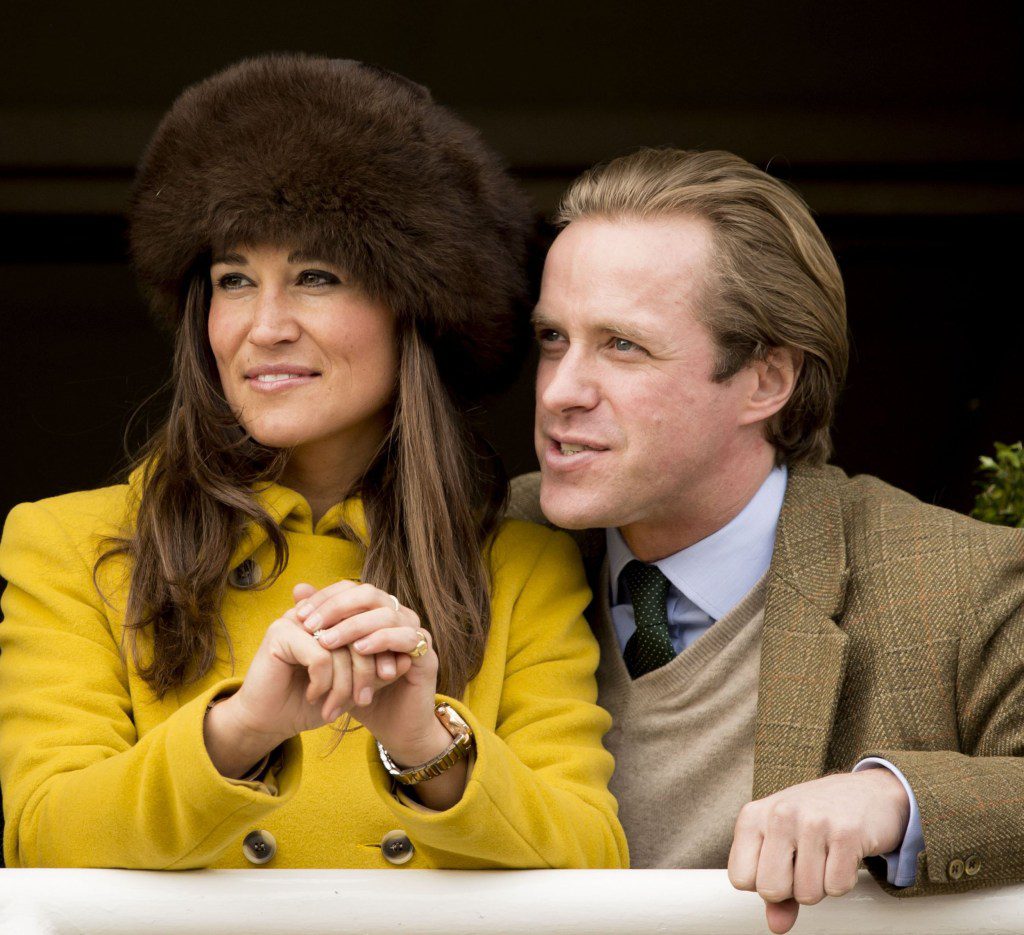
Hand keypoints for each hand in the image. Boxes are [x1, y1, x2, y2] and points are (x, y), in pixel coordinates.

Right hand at [204, 584, 398, 778]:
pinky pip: (320, 656)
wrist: (269, 722)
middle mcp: (315, 613)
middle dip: (366, 672)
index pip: (370, 623)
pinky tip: (315, 697)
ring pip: (341, 647)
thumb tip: (408, 657)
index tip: (390, 677)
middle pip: (359, 634)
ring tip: (337, 707)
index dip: (383, 650)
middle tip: (363, 701)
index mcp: (333, 618)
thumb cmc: (311, 702)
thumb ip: (375, 668)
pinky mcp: (280, 633)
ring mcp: (296, 619)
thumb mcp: (352, 684)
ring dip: (344, 684)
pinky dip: (323, 683)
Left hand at [293, 580, 440, 761]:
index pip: (353, 589)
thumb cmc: (363, 693)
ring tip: (327, 641)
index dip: (326, 597)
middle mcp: (401, 618)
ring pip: (387, 614)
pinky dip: (381, 640)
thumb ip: (320, 625)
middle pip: (370, 594)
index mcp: (380, 613)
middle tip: (311, 625)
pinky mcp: (427, 656)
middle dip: (337, 607)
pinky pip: (407, 638)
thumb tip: (298, 587)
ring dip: (354, 625)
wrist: (395, 730)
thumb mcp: (335, 659)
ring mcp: (417, 635)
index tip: (299, 614)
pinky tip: (359, 649)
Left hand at [727, 770, 909, 933]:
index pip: (739, 878)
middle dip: (791, 890)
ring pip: (807, 894)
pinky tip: (842, 854)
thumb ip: (775, 884)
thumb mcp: (783, 843)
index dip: (762, 884)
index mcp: (753, 815)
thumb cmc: (814, 820)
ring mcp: (812, 821)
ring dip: (819, 885)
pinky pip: (836, 887)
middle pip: (770, 890)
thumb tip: (776, 926)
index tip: (779, 866)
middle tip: (804, 864)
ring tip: (824, 855)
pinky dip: (842, 880)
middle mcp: (779, 814)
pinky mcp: (846, 833)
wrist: (867, 793)